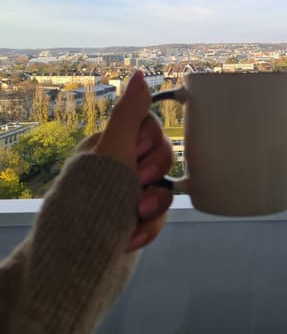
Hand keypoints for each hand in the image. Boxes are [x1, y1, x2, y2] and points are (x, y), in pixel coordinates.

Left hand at [80, 71, 172, 251]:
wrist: (77, 259)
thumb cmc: (93, 196)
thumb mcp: (113, 150)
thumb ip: (129, 113)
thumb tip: (139, 73)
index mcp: (110, 145)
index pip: (148, 127)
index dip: (149, 142)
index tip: (135, 154)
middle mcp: (119, 167)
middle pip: (161, 157)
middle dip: (154, 175)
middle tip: (138, 185)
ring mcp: (128, 195)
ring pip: (163, 189)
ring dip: (154, 205)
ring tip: (136, 217)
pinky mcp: (135, 221)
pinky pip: (158, 217)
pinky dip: (148, 228)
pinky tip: (131, 237)